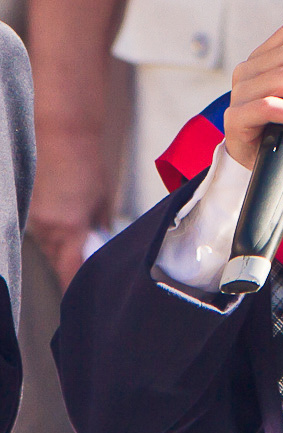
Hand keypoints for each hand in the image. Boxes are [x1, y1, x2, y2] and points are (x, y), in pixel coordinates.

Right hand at [28, 124, 112, 291]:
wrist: (63, 135)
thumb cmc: (88, 165)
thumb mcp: (103, 200)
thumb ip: (101, 227)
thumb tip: (102, 244)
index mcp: (71, 227)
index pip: (70, 269)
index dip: (75, 286)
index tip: (82, 297)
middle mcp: (48, 227)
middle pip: (57, 261)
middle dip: (70, 266)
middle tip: (87, 268)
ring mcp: (36, 219)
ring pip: (47, 248)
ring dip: (61, 250)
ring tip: (78, 242)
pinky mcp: (30, 209)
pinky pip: (41, 232)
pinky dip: (53, 235)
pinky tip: (64, 225)